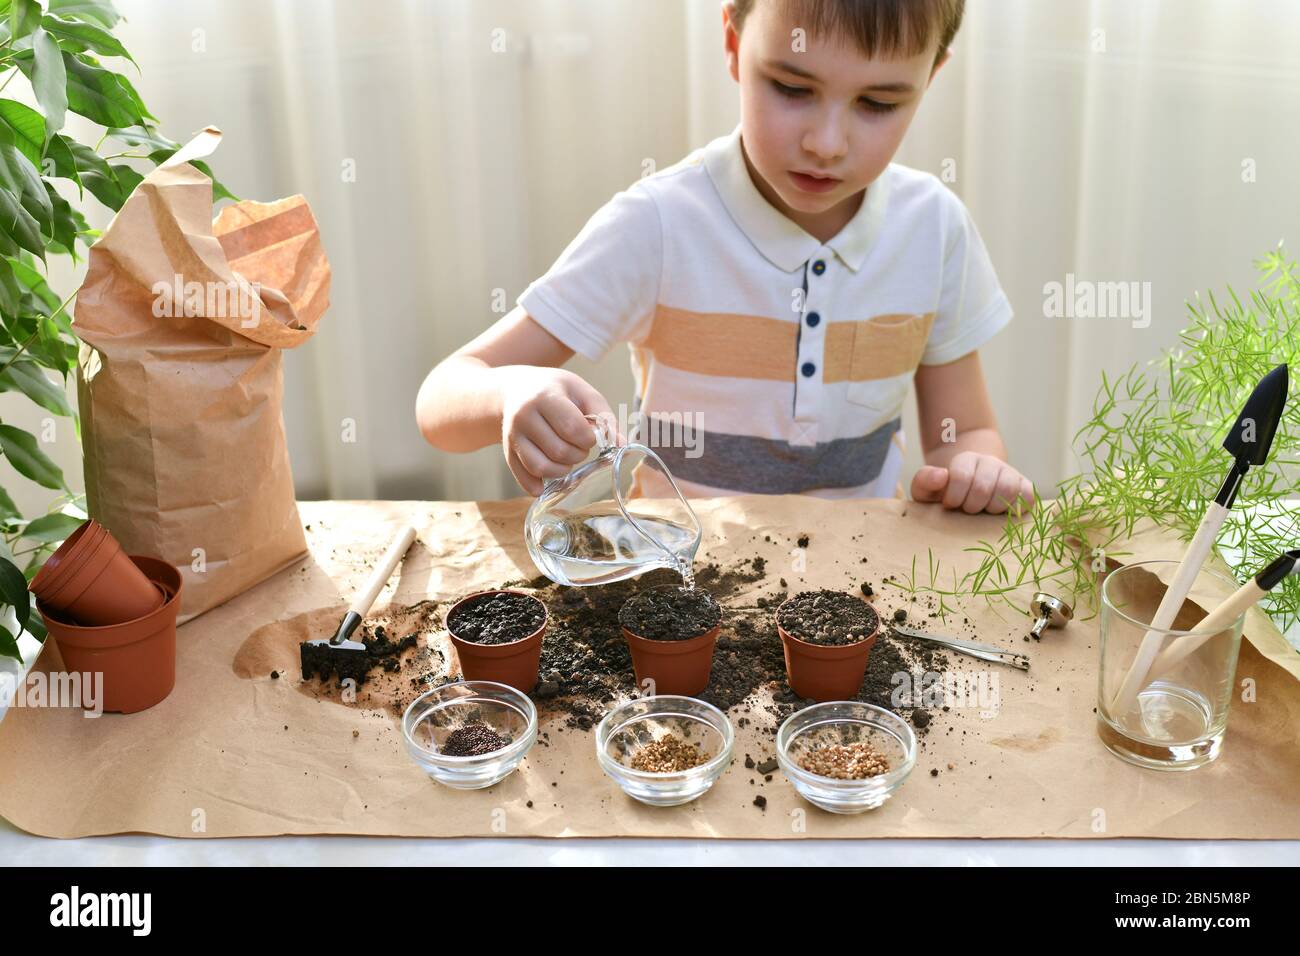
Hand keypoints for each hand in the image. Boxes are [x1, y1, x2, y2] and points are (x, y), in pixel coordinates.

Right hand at [500, 367, 615, 495]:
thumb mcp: (582, 392)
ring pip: (541, 468)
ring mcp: (512, 436)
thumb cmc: (556, 390)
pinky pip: (524, 478)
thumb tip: (622, 446)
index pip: (572, 428)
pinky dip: (540, 485)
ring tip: (566, 457)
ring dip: (562, 470)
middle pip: (559, 451)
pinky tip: (549, 479)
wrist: (516, 389)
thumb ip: (604, 417)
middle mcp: (524, 416)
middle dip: (578, 454)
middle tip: (578, 445)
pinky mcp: (507, 452)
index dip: (588, 438)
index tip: (589, 435)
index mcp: (545, 397)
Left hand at [910, 452, 1034, 514]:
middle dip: (971, 506)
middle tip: (967, 509)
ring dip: (992, 508)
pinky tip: (1002, 513)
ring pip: (1007, 490)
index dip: (953, 497)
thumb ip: (924, 481)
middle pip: (983, 487)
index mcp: (965, 460)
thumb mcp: (926, 488)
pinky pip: (1027, 497)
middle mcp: (990, 462)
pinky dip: (1015, 508)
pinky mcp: (1026, 487)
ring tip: (984, 511)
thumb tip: (941, 476)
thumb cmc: (946, 492)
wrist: (973, 488)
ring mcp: (1010, 473)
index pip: (961, 476)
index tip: (950, 505)